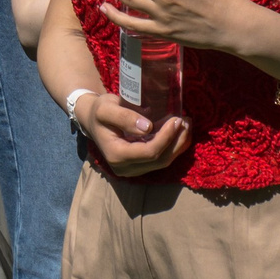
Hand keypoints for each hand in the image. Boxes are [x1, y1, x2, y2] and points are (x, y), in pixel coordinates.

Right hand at [74, 89, 190, 177]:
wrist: (93, 120)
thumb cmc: (99, 111)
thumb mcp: (106, 108)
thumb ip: (124, 117)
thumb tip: (148, 127)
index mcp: (116, 155)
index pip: (149, 152)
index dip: (166, 138)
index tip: (176, 120)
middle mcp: (126, 168)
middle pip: (160, 160)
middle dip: (177, 141)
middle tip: (186, 120)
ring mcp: (134, 169)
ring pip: (164, 162)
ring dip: (179, 145)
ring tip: (187, 125)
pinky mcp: (141, 166)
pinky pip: (161, 160)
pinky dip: (174, 147)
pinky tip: (181, 133)